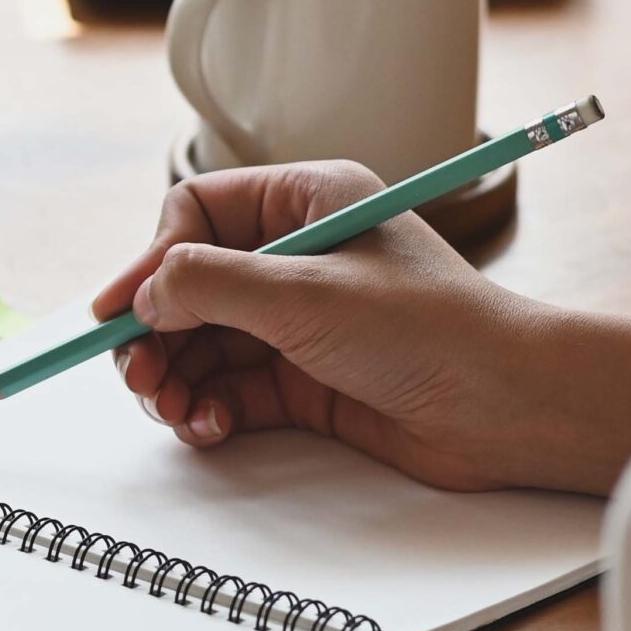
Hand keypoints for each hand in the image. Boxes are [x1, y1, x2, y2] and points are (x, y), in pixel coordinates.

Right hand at [94, 160, 630, 496]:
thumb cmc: (434, 330)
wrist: (511, 409)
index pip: (195, 214)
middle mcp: (298, 256)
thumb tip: (144, 295)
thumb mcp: (306, 295)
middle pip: (188, 285)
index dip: (150, 261)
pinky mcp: (308, 379)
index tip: (119, 310)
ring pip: (202, 343)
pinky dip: (207, 409)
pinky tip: (208, 427)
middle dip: (155, 332)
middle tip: (137, 374)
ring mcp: (301, 320)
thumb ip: (210, 285)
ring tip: (172, 410)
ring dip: (174, 377)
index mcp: (306, 203)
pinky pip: (230, 388)